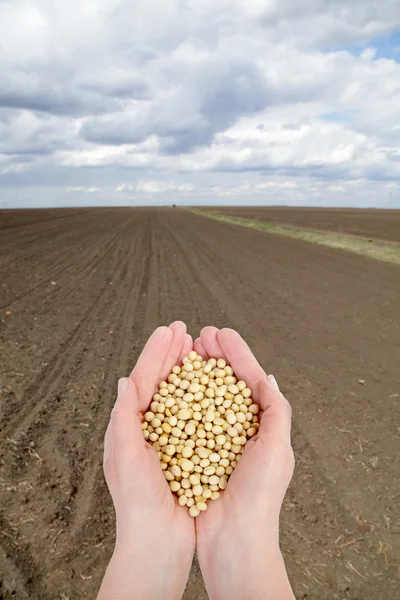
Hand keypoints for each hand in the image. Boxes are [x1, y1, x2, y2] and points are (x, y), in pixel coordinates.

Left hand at [97, 322, 194, 599]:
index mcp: (128, 425)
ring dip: (187, 370)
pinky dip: (202, 397)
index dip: (156, 352)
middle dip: (172, 354)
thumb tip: (126, 379)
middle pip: (161, 382)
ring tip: (197, 349)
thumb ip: (124, 417)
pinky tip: (212, 386)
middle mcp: (147, 428)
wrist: (156, 543)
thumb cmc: (135, 503)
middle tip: (185, 330)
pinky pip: (195, 417)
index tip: (170, 329)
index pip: (142, 378)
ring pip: (179, 395)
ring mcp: (168, 439)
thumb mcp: (124, 456)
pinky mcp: (187, 452)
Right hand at [194, 327, 294, 599]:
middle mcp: (240, 427)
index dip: (236, 353)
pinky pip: (188, 418)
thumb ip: (276, 410)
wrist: (234, 539)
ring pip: (205, 395)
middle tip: (200, 335)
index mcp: (263, 423)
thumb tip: (267, 376)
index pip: (249, 378)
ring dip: (196, 371)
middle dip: (214, 356)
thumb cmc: (260, 496)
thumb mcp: (278, 449)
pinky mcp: (196, 451)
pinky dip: (181, 398)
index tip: (220, 332)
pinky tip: (171, 385)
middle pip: (225, 382)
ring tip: (186, 351)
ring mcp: (217, 438)